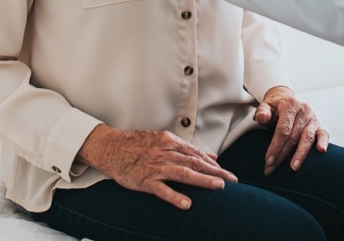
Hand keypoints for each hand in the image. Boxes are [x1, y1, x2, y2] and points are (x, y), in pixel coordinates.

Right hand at [75, 125, 236, 209]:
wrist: (111, 147)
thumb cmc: (138, 145)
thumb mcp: (164, 140)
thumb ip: (188, 149)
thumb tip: (211, 156)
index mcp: (171, 142)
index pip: (198, 155)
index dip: (215, 165)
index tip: (228, 174)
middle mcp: (165, 153)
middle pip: (195, 163)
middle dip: (216, 172)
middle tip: (232, 181)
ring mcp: (155, 167)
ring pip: (183, 174)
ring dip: (202, 180)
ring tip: (218, 187)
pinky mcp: (145, 180)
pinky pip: (162, 190)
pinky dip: (175, 197)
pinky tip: (187, 204)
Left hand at [255, 86, 328, 174]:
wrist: (285, 101)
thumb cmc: (274, 109)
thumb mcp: (265, 107)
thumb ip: (262, 112)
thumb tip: (262, 118)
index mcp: (290, 105)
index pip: (283, 129)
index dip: (275, 146)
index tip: (268, 161)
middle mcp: (303, 110)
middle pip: (293, 136)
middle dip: (282, 155)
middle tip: (272, 168)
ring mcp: (312, 118)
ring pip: (307, 138)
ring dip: (300, 155)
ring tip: (293, 168)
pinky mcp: (319, 125)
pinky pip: (324, 134)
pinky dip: (323, 142)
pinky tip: (321, 151)